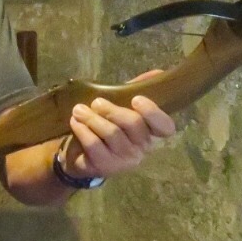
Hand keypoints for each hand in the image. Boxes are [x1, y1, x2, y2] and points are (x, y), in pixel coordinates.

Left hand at [60, 74, 176, 180]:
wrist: (81, 156)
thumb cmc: (106, 127)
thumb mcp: (121, 108)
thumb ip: (136, 90)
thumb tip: (157, 74)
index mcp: (151, 133)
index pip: (165, 127)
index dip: (153, 112)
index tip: (136, 99)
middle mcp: (142, 149)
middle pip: (133, 123)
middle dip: (112, 109)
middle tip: (97, 103)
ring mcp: (124, 160)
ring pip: (111, 133)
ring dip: (92, 118)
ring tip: (79, 110)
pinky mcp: (105, 166)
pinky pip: (94, 143)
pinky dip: (82, 129)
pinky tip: (75, 122)